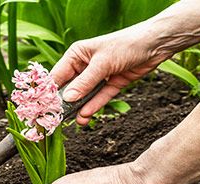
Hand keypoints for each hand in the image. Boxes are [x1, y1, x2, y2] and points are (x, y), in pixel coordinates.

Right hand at [51, 26, 171, 125]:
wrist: (155, 45)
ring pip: (85, 96)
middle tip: (57, 119)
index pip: (58, 76)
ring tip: (75, 122)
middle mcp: (84, 66)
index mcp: (76, 55)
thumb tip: (67, 98)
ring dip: (80, 108)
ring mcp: (98, 76)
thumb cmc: (126, 45)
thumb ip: (85, 83)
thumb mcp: (102, 63)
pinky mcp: (111, 84)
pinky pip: (99, 98)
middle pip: (70, 88)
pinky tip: (85, 116)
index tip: (45, 107)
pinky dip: (93, 107)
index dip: (50, 92)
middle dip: (65, 103)